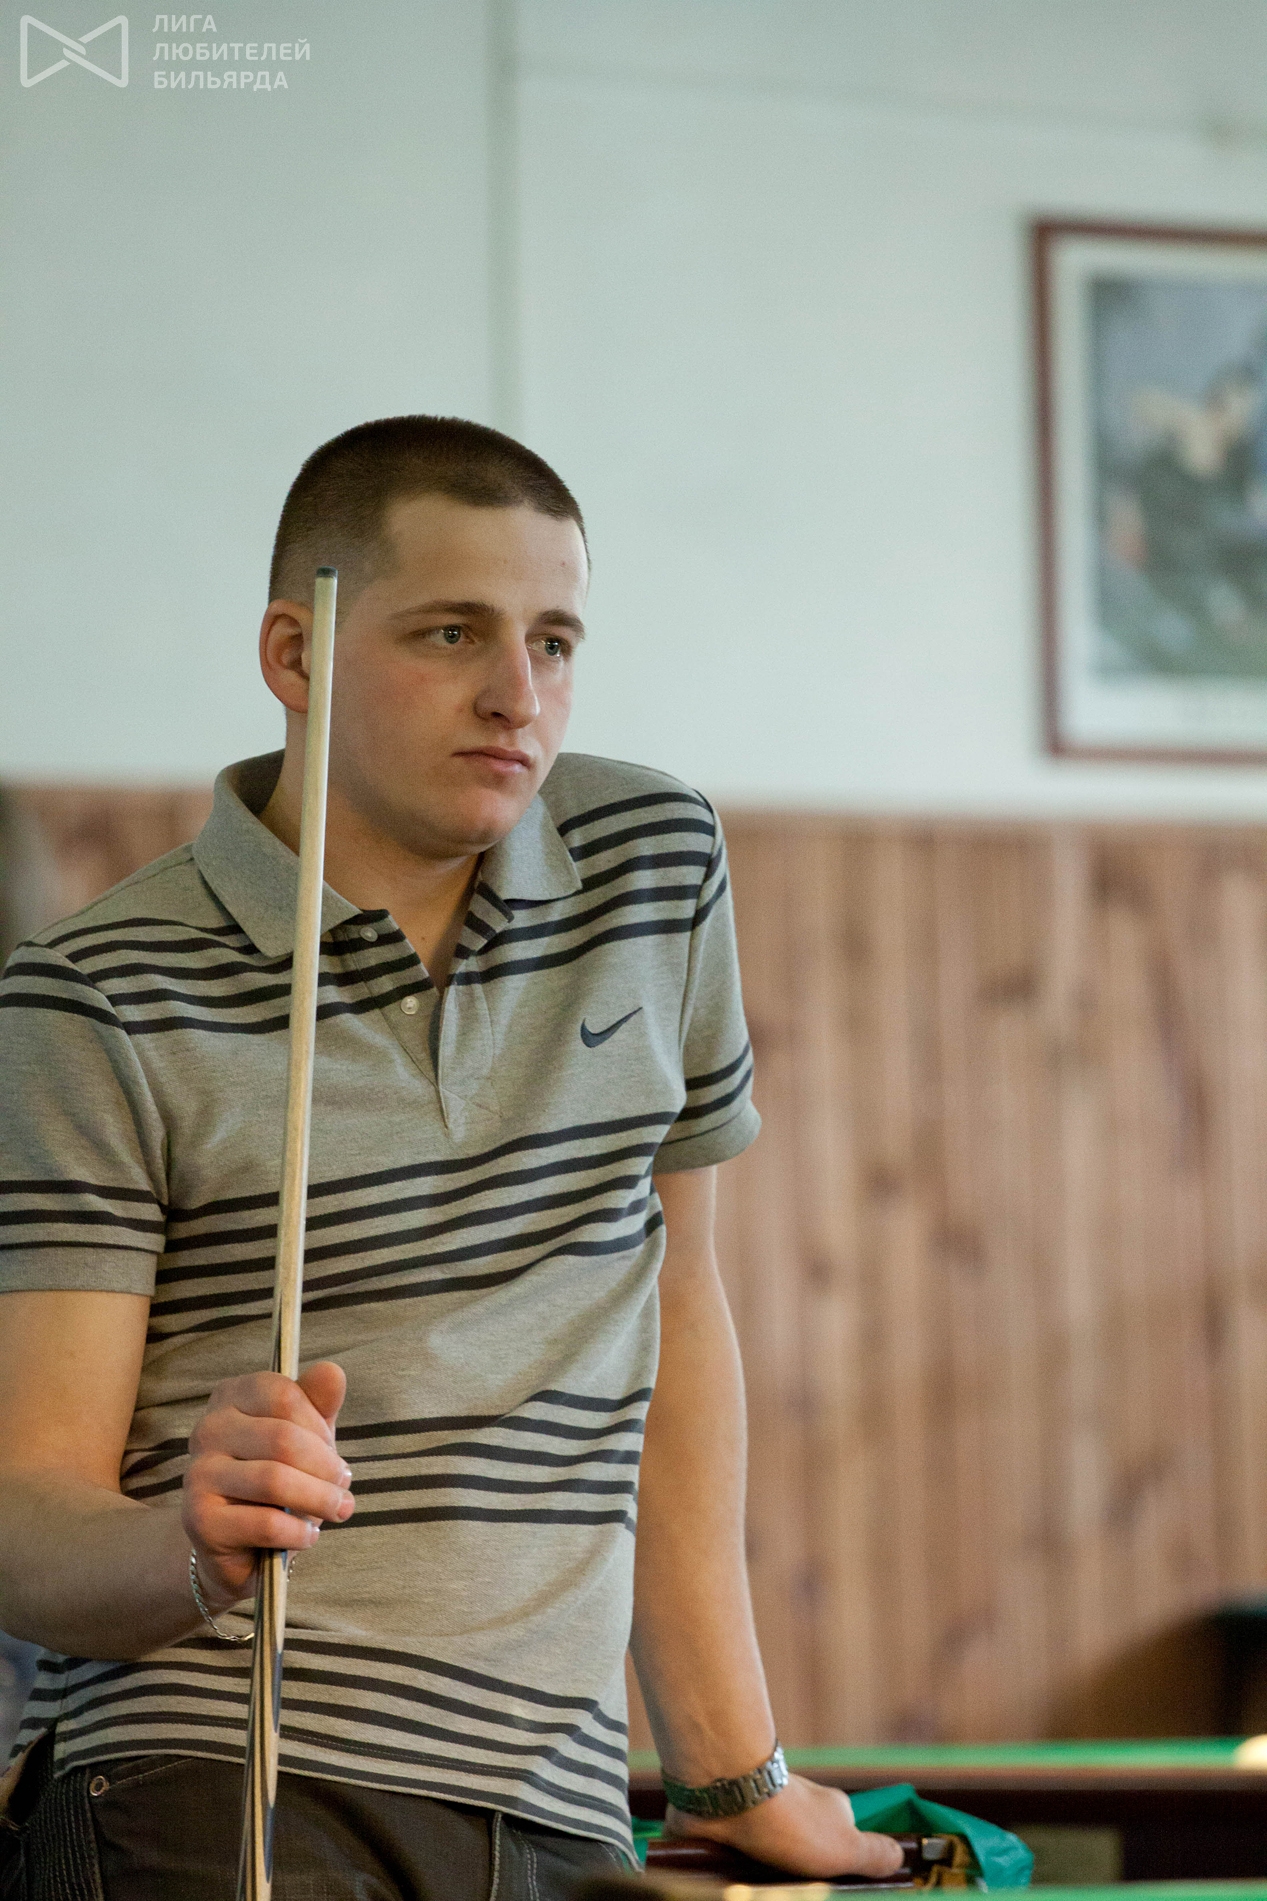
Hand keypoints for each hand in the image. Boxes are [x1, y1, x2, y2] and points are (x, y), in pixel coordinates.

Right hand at [181, 1361, 352, 1610]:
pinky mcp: (199, 1519)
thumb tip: (332, 1371)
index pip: (285, 1396)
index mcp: (232, 1396)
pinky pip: (264, 1523)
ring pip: (274, 1481)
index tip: (333, 1452)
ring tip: (338, 1510)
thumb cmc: (278, 1480)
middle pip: (283, 1439)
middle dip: (326, 1467)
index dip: (319, 1426)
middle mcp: (208, 1429)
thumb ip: (318, 1403)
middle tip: (344, 1487)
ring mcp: (198, 1474)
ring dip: (319, 1499)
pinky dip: (298, 1533)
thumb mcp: (306, 1437)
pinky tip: (307, 1536)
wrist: (238, 1545)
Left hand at [665, 1774, 905, 1879]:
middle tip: (796, 1887)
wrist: (734, 1797)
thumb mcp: (848, 1847)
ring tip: (767, 1883)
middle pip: (805, 1844)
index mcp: (830, 1809)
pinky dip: (739, 1860)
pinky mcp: (733, 1817)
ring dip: (768, 1867)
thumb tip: (900, 1855)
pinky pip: (740, 1844)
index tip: (830, 1881)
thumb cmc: (796, 1825)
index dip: (838, 1863)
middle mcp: (799, 1805)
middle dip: (801, 1868)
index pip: (842, 1839)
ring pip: (771, 1847)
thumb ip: (875, 1854)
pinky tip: (740, 1875)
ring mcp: (764, 1809)